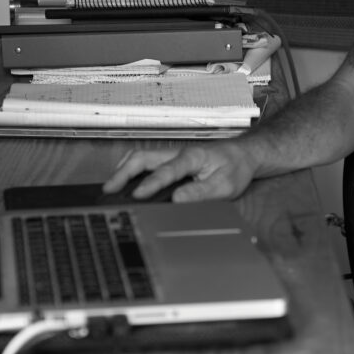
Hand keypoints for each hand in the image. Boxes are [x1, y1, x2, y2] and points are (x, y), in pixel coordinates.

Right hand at [106, 140, 254, 202]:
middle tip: (109, 189)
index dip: (150, 184)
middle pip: (143, 158)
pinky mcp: (172, 160)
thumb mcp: (225, 186)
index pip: (166, 171)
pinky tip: (124, 180)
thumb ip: (201, 193)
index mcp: (192, 158)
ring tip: (111, 186)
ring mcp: (173, 155)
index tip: (137, 196)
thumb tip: (177, 199)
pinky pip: (147, 161)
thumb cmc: (235, 168)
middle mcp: (178, 153)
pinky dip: (131, 169)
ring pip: (141, 157)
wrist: (244, 154)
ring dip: (124, 169)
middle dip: (123, 173)